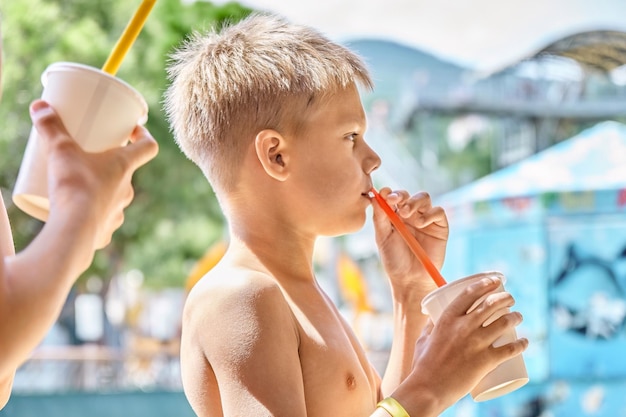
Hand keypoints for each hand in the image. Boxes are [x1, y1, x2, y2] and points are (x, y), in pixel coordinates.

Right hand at [30, 99, 158, 248]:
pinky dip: (92, 215)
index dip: (144, 136)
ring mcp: (119, 212)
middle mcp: (127, 189)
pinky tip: (79, 215)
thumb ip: (50, 127)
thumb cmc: (73, 185)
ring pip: (114, 197)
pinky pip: (103, 220)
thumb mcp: (60, 150)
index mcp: (124, 166)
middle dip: (111, 164)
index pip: (148, 147)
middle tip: (92, 157)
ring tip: (79, 187)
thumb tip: (40, 106)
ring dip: (101, 191)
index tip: (133, 131)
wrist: (74, 230)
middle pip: (126, 172)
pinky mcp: (106, 231)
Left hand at [371, 187, 447, 292]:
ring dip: (414, 202)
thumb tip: (375, 196)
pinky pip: (438, 211)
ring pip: (424, 198)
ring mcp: (426, 220)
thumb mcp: (383, 238)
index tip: (384, 194)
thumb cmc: (394, 260)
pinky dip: (429, 213)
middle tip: (395, 201)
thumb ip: (380, 217)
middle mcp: (411, 215)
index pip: (393, 197)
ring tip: (406, 214)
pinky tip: (420, 224)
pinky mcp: (440, 227)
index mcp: (395, 216)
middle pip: (408, 195)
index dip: (389, 193)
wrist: (411, 280)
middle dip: (401, 195)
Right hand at [399, 277, 527, 412]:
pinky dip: (521, 344)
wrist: (428, 388)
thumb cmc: (424, 364)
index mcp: (447, 318)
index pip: (470, 293)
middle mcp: (463, 327)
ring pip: (504, 322)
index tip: (495, 280)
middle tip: (510, 298)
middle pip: (491, 304)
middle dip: (505, 297)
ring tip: (518, 316)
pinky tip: (525, 342)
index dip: (485, 283)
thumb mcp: (424, 339)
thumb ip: (430, 327)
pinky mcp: (486, 361)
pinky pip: (510, 349)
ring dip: (516, 316)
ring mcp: (476, 343)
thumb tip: (434, 319)